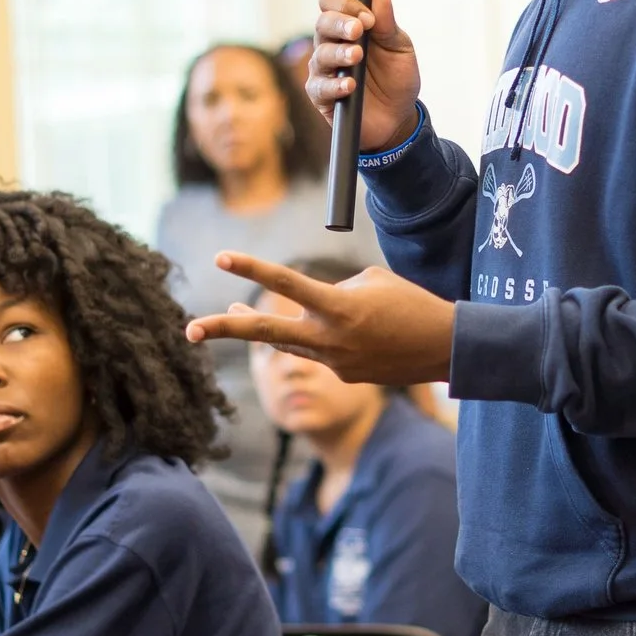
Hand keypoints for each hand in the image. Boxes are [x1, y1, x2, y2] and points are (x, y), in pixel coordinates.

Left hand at [185, 255, 453, 385]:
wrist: (447, 348)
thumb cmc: (411, 303)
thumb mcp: (371, 281)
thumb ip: (333, 289)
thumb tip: (310, 305)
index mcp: (337, 307)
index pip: (285, 285)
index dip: (250, 269)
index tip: (220, 258)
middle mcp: (329, 339)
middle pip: (265, 333)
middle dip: (224, 330)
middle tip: (188, 330)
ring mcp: (334, 363)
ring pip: (287, 342)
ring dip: (259, 328)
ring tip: (228, 315)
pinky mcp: (345, 377)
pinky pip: (323, 351)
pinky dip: (326, 337)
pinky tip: (357, 332)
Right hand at [308, 0, 420, 152]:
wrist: (398, 117)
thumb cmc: (396, 78)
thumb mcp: (400, 48)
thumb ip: (387, 23)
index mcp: (348, 26)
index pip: (333, 3)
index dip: (346, 4)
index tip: (368, 17)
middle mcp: (331, 43)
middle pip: (322, 23)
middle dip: (339, 24)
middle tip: (358, 30)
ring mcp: (324, 69)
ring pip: (320, 54)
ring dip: (339, 53)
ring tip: (356, 56)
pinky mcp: (321, 95)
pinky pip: (319, 86)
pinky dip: (334, 85)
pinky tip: (350, 85)